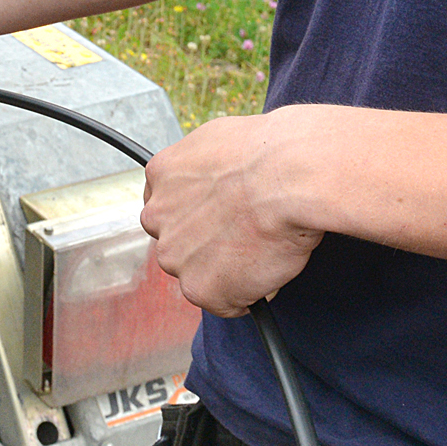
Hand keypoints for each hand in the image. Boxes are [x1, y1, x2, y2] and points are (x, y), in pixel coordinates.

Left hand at [141, 109, 325, 316]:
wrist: (289, 176)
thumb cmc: (271, 154)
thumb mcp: (221, 142)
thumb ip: (204, 170)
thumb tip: (217, 182)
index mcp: (161, 174)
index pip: (168, 207)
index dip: (197, 217)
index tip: (218, 220)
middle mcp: (157, 216)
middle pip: (178, 243)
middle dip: (206, 246)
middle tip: (245, 237)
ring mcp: (175, 255)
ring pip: (199, 275)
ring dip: (227, 272)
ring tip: (263, 250)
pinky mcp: (199, 288)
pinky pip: (226, 303)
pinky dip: (249, 295)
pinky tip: (268, 269)